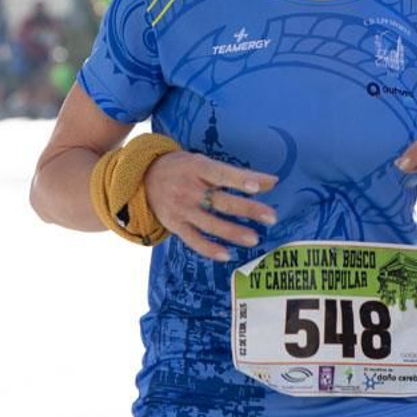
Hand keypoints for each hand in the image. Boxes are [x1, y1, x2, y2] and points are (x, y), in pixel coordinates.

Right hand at [143, 153, 278, 261]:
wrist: (144, 177)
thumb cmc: (182, 167)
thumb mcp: (204, 162)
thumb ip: (236, 174)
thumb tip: (272, 181)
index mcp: (197, 167)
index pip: (221, 173)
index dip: (238, 180)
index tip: (257, 187)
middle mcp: (188, 189)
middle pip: (221, 201)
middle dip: (248, 209)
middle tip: (271, 217)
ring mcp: (181, 209)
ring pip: (210, 223)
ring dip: (233, 232)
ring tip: (254, 238)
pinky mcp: (175, 225)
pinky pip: (193, 240)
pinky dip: (209, 249)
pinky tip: (226, 254)